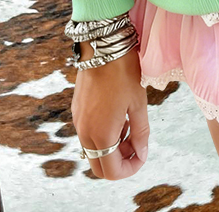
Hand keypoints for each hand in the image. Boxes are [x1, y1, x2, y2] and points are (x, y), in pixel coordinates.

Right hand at [71, 47, 149, 179]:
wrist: (102, 46)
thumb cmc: (123, 73)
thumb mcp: (138, 103)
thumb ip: (141, 133)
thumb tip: (141, 152)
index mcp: (102, 134)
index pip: (113, 172)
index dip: (131, 169)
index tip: (143, 155)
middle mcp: (85, 133)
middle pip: (99, 166)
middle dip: (120, 162)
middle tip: (136, 145)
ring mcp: (78, 122)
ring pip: (93, 151)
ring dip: (112, 148)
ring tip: (130, 126)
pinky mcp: (76, 111)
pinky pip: (88, 134)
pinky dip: (103, 135)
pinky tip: (118, 116)